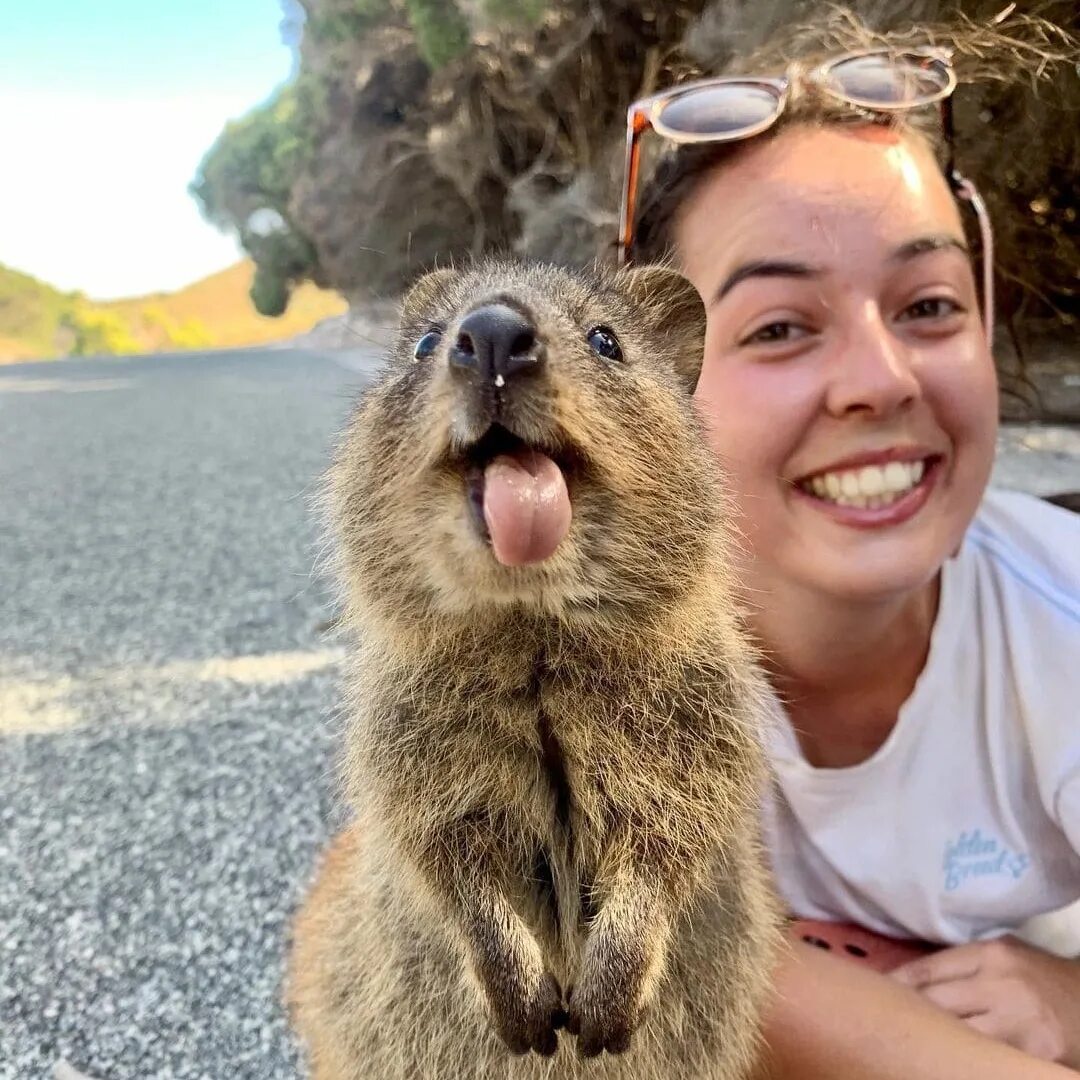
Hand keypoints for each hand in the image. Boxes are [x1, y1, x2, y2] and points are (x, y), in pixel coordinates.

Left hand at [890, 935, 1079, 1067]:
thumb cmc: (1039, 978)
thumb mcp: (1003, 956)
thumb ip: (960, 965)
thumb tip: (905, 979)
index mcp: (990, 954)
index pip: (926, 970)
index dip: (895, 985)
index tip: (872, 995)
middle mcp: (1002, 985)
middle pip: (935, 1004)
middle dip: (908, 1015)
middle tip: (880, 1024)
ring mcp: (1020, 1023)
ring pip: (957, 1037)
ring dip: (931, 1043)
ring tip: (907, 1046)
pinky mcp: (1035, 1055)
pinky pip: (986, 1060)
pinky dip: (963, 1061)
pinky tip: (945, 1061)